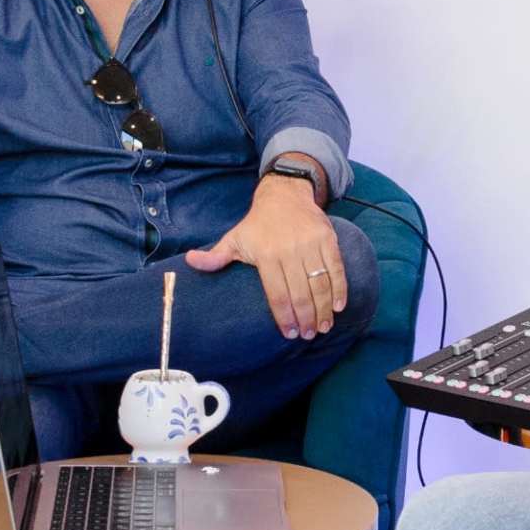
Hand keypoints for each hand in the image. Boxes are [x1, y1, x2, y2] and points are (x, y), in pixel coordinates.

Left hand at [188, 173, 348, 340]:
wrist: (284, 194)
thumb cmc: (258, 223)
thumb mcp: (234, 238)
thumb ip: (215, 256)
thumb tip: (190, 261)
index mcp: (266, 255)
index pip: (277, 294)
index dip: (284, 317)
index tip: (290, 334)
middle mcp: (289, 250)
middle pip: (300, 293)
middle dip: (306, 319)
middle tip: (308, 335)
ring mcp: (311, 244)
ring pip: (320, 283)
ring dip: (324, 309)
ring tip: (323, 326)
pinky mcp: (328, 239)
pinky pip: (336, 268)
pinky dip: (339, 288)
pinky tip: (339, 306)